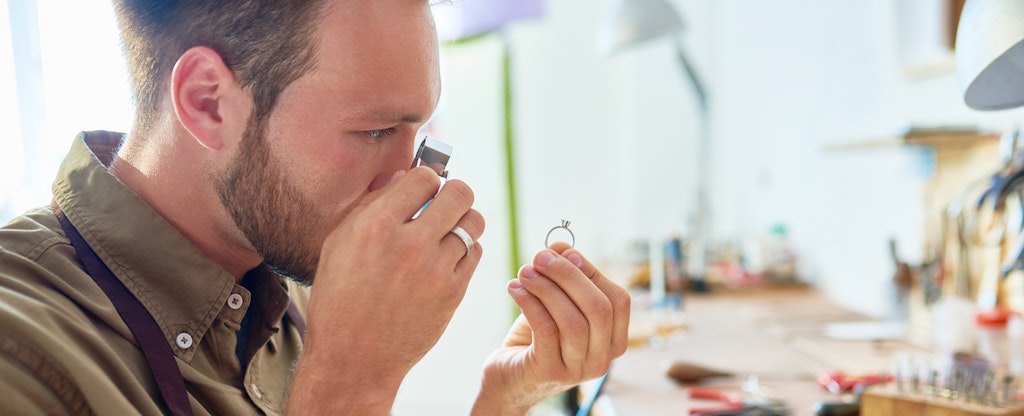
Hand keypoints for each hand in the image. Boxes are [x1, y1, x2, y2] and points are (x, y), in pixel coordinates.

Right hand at [287, 167, 484, 414]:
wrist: (353, 358)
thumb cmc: (339, 298)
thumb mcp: (338, 244)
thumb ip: (369, 204)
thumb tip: (401, 176)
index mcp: (376, 225)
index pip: (424, 177)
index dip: (426, 180)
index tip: (422, 190)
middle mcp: (409, 244)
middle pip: (459, 193)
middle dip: (452, 193)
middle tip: (443, 204)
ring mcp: (435, 269)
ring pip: (473, 222)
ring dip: (463, 220)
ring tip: (448, 229)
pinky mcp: (453, 293)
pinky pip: (475, 253)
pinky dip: (465, 249)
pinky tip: (447, 256)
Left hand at [473, 242, 629, 414]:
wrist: (507, 379)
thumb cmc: (535, 339)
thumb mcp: (554, 304)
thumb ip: (564, 276)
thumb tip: (562, 246)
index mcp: (613, 341)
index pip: (618, 300)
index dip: (592, 271)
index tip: (564, 252)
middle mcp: (602, 359)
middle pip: (598, 308)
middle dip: (568, 275)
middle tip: (539, 257)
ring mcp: (578, 370)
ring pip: (573, 320)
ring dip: (546, 288)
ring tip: (524, 272)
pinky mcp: (550, 372)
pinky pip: (546, 330)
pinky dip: (530, 302)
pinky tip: (514, 289)